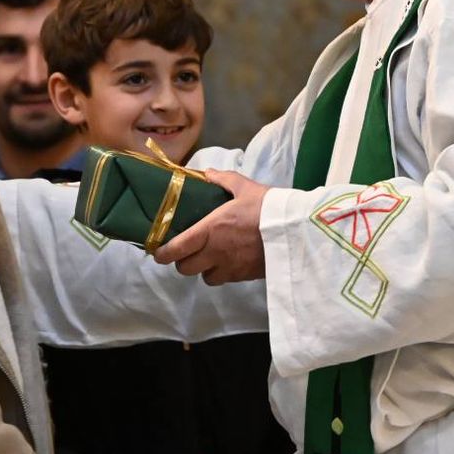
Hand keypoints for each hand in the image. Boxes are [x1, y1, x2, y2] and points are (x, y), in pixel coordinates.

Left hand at [154, 169, 269, 284]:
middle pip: (185, 268)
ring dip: (203, 270)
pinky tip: (230, 261)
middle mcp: (215, 253)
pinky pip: (225, 279)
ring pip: (205, 277)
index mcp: (209, 230)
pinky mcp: (244, 277)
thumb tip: (207, 173)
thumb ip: (223, 179)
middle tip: (186, 251)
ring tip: (210, 257)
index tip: (158, 251)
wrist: (294, 232)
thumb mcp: (244, 187)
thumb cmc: (267, 207)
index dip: (162, 253)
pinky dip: (222, 273)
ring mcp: (230, 268)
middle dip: (182, 261)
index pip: (176, 249)